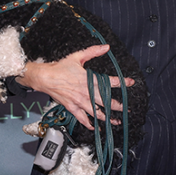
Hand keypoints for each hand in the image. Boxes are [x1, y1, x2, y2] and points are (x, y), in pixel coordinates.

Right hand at [17, 45, 132, 129]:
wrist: (44, 77)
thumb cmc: (60, 68)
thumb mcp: (78, 57)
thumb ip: (93, 52)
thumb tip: (105, 47)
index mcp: (89, 79)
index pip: (110, 81)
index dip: (122, 82)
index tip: (131, 83)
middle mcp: (86, 92)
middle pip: (106, 101)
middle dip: (118, 106)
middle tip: (127, 109)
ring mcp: (79, 101)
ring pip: (96, 112)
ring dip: (107, 118)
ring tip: (116, 121)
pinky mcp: (72, 107)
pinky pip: (82, 118)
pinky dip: (89, 124)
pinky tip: (95, 127)